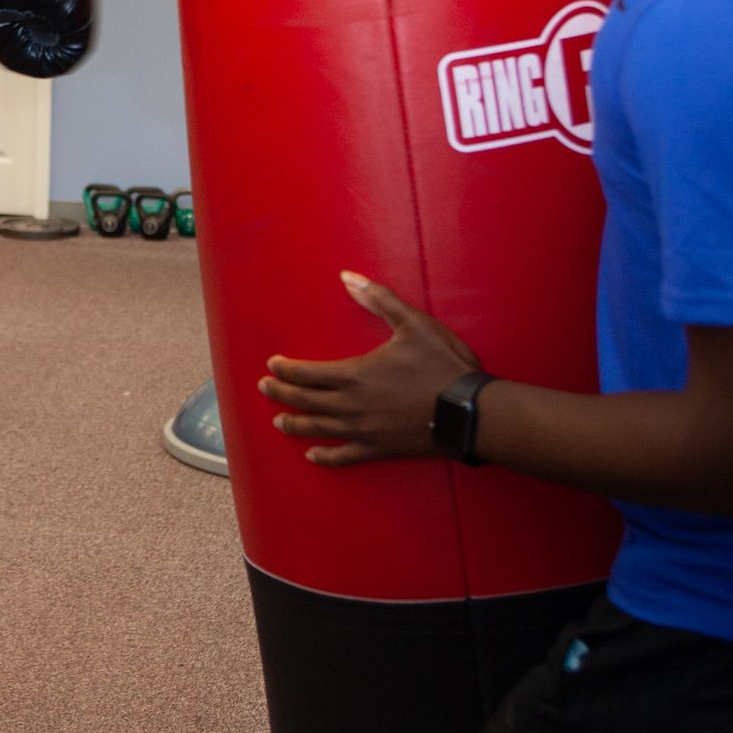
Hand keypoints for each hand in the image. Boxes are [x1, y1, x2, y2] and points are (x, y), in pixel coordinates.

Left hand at [258, 273, 480, 466]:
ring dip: (294, 423)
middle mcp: (352, 405)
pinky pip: (344, 455)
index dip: (286, 370)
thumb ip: (378, 299)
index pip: (308, 373)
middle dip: (280, 393)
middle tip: (263, 388)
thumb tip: (347, 277)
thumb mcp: (413, 324)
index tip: (272, 365)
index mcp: (355, 374)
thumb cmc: (442, 365)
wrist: (469, 411)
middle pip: (305, 401)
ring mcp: (363, 430)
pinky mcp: (379, 449)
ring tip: (278, 421)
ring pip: (318, 429)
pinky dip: (325, 456)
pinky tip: (312, 455)